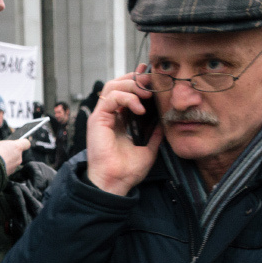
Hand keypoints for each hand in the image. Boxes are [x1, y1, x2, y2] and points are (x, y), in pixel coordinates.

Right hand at [0, 138, 28, 175]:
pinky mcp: (9, 175)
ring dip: (6, 162)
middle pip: (17, 154)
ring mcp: (14, 167)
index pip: (26, 143)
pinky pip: (7, 170)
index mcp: (16, 147)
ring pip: (12, 163)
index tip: (16, 144)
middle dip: (10, 153)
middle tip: (0, 153)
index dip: (22, 143)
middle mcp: (18, 158)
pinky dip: (3, 168)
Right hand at [86, 65, 163, 195]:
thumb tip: (164, 125)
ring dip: (132, 86)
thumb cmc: (127, 171)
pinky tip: (140, 109)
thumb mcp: (148, 150)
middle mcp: (108, 116)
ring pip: (112, 86)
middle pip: (117, 84)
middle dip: (136, 79)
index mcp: (117, 121)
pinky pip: (111, 98)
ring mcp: (101, 116)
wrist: (115, 183)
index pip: (126, 93)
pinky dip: (127, 98)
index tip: (153, 80)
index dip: (138, 83)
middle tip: (152, 83)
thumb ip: (154, 136)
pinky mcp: (97, 119)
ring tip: (147, 94)